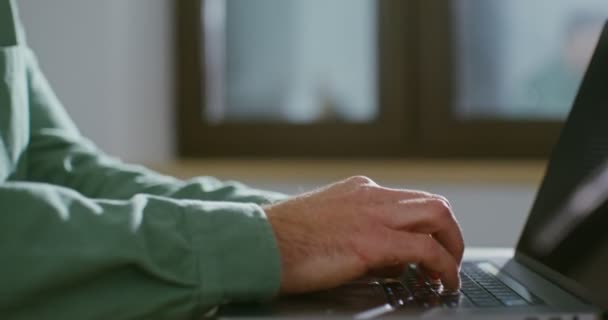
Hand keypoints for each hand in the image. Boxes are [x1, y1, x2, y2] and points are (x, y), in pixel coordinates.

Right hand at [265, 176, 463, 293]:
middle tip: (449, 259)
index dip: (427, 227)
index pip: (409, 201)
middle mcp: (371, 195)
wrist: (258, 242)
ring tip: (450, 273)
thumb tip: (390, 259)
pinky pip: (426, 250)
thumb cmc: (283, 239)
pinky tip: (443, 282)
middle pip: (432, 203)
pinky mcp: (372, 241)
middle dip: (449, 233)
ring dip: (453, 246)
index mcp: (359, 190)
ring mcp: (373, 215)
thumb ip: (361, 233)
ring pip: (438, 217)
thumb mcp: (327, 223)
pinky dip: (444, 266)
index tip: (429, 249)